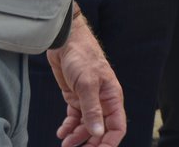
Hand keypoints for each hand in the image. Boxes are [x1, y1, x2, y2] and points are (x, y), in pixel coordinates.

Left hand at [47, 9, 126, 146]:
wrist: (65, 41)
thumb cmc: (82, 57)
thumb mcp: (87, 83)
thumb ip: (92, 109)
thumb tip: (98, 133)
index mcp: (112, 97)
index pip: (117, 126)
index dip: (109, 142)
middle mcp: (103, 101)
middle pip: (101, 130)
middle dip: (91, 142)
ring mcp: (88, 100)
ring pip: (87, 126)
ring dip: (77, 137)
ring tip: (65, 143)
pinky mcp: (75, 97)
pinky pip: (75, 118)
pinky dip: (69, 127)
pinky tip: (61, 132)